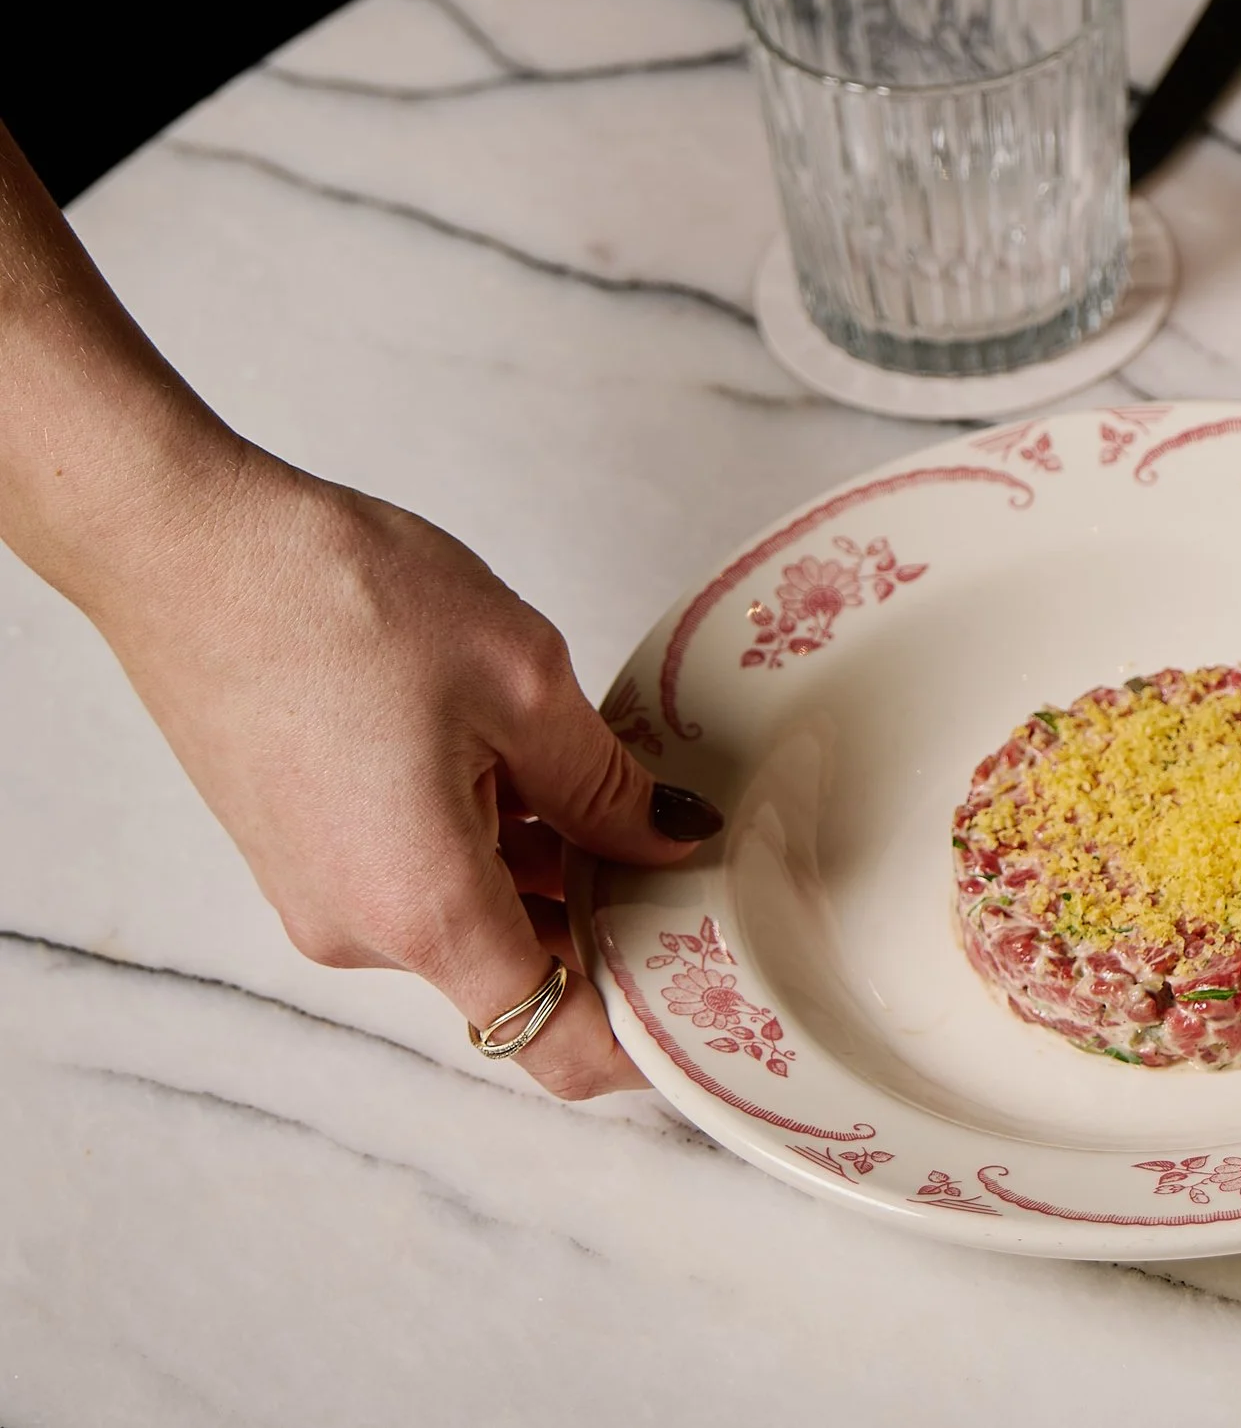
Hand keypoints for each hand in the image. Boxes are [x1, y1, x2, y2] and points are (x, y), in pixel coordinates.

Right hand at [88, 453, 718, 1099]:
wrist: (185, 545)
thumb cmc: (335, 599)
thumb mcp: (519, 681)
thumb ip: (605, 785)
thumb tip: (671, 840)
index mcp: (422, 907)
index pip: (552, 1039)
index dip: (639, 1041)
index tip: (708, 998)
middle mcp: (361, 930)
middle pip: (522, 977)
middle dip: (611, 926)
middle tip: (695, 855)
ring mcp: (322, 895)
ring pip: (478, 921)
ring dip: (552, 874)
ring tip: (617, 784)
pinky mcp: (306, 852)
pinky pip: (425, 880)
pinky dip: (492, 845)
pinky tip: (533, 766)